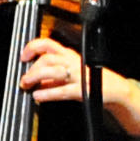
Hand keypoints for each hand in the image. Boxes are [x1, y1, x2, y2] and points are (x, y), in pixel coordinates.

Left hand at [16, 36, 139, 136]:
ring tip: (27, 86)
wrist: (116, 90)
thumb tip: (36, 84)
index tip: (23, 56)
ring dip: (36, 77)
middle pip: (48, 58)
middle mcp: (74, 62)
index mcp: (70, 55)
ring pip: (53, 70)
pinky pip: (62, 90)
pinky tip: (38, 96)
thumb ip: (53, 80)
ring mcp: (79, 75)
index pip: (49, 44)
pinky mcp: (83, 90)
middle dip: (32, 68)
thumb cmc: (92, 81)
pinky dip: (47, 93)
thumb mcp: (70, 77)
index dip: (33, 47)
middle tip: (23, 80)